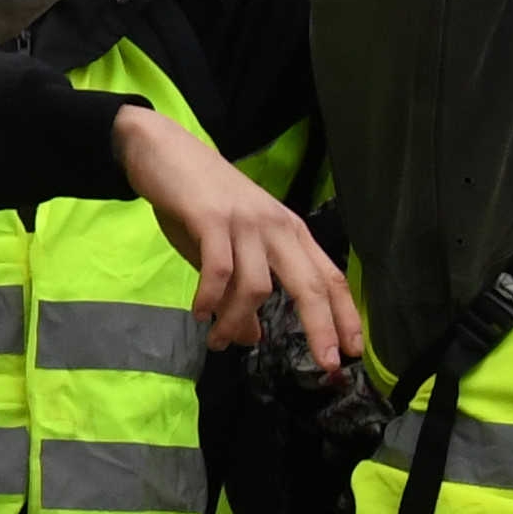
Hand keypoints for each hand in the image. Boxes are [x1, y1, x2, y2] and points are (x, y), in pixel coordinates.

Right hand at [111, 105, 364, 361]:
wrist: (161, 149)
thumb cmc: (195, 200)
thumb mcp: (223, 249)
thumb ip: (240, 291)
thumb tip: (252, 338)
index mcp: (288, 232)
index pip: (328, 277)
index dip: (344, 315)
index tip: (351, 351)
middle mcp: (276, 227)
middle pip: (310, 284)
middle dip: (321, 327)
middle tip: (326, 364)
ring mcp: (245, 222)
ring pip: (257, 286)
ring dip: (237, 320)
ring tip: (218, 342)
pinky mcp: (212, 219)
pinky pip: (219, 270)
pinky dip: (210, 298)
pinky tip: (199, 314)